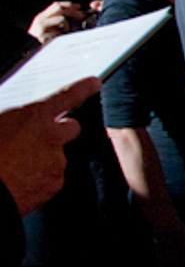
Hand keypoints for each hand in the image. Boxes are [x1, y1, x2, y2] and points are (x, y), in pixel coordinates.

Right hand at [0, 77, 98, 214]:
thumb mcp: (0, 124)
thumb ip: (17, 121)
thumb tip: (21, 124)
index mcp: (34, 117)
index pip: (67, 96)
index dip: (83, 89)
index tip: (94, 83)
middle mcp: (52, 137)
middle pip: (71, 128)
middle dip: (60, 132)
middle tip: (40, 139)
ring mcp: (57, 161)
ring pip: (57, 156)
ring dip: (44, 159)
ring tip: (17, 166)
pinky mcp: (56, 182)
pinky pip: (51, 177)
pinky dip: (40, 179)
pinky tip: (21, 181)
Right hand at [28, 1, 83, 44]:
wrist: (32, 49)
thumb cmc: (44, 39)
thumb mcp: (51, 26)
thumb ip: (59, 19)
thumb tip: (76, 14)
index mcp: (42, 16)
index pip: (56, 5)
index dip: (68, 5)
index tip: (78, 6)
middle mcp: (41, 19)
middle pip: (59, 8)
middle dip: (72, 11)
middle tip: (80, 15)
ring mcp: (41, 26)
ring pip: (61, 18)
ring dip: (67, 25)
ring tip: (64, 32)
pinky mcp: (43, 34)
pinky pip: (60, 30)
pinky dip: (62, 34)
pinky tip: (58, 37)